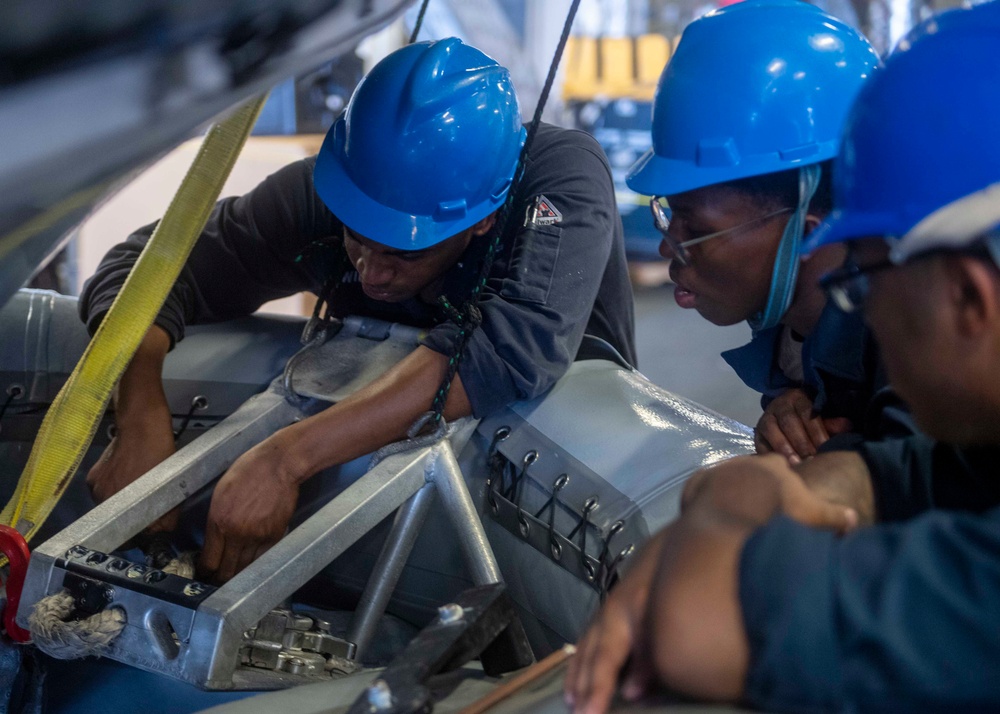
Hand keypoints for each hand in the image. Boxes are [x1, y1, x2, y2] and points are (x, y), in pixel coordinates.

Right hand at [87, 408, 177, 531]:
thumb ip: (166, 514)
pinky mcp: (91, 479)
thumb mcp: (171, 486)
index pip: (128, 535)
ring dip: (121, 500)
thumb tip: (160, 532)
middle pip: (118, 520)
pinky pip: (102, 491)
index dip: (139, 532)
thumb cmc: (160, 454)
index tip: (147, 527)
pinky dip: (113, 487)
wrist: (141, 426)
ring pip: (110, 505)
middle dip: (131, 516)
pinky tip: (124, 474)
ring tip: (135, 484)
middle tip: (144, 502)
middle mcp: (105, 504)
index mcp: (125, 508)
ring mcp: (95, 491)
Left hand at [199, 436, 301, 582]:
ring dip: (238, 576)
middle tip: (217, 583)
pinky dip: (256, 565)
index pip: (209, 560)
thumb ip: (216, 519)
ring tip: (234, 579)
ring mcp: (257, 537)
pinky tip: (252, 567)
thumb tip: (215, 539)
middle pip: (226, 571)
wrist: (279, 465)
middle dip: (219, 580)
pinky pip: (263, 558)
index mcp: (218, 521)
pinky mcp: (275, 536)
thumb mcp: (221, 493)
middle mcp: (237, 533)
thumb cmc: (249, 471)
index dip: (204, 572)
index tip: (204, 574)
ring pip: (245, 569)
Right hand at [564, 534, 664, 713]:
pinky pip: (592, 635)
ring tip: (572, 696)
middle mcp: (608, 613)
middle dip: (581, 684)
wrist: (680, 539)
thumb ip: (648, 655)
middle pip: (588, 655)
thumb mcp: (663, 614)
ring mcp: (611, 607)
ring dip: (578, 672)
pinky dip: (585, 655)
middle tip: (574, 712)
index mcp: (618, 617)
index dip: (595, 691)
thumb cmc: (672, 575)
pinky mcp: (618, 603)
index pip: (602, 662)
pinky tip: (586, 663)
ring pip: (587, 644)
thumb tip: (633, 691)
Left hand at [686, 454, 858, 534]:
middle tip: (758, 503)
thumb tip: (854, 520)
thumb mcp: (813, 513)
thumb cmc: (776, 510)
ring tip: (735, 511)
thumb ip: (835, 516)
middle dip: (755, 482)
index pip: (780, 465)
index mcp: (773, 465)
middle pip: (751, 470)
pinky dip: (708, 498)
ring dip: (730, 490)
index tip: (784, 494)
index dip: (783, 479)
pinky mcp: (699, 483)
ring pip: (726, 478)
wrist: (732, 512)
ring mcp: (719, 471)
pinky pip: (704, 488)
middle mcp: (744, 462)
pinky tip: (713, 513)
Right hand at [755, 388, 852, 463]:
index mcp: (799, 398)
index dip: (816, 431)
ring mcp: (766, 418)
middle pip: (790, 423)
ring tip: (797, 465)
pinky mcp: (757, 433)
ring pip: (773, 431)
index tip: (825, 448)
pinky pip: (761, 443)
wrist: (786, 415)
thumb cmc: (810, 421)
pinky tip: (782, 466)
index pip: (808, 413)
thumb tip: (847, 426)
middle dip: (802, 443)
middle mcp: (780, 405)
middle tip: (812, 460)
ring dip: (785, 449)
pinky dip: (770, 455)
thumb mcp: (822, 418)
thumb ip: (832, 424)